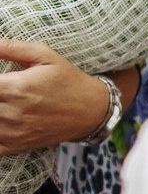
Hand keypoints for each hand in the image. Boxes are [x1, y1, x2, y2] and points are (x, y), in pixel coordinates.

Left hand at [0, 40, 117, 152]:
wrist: (92, 110)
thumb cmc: (68, 80)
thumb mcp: (45, 55)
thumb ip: (11, 48)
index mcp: (16, 88)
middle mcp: (12, 112)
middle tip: (2, 90)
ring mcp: (13, 132)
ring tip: (2, 101)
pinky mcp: (15, 146)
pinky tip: (1, 122)